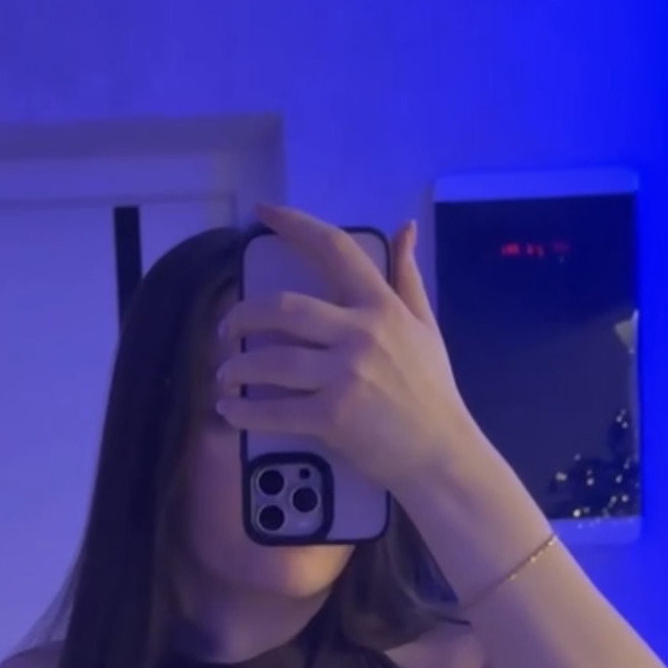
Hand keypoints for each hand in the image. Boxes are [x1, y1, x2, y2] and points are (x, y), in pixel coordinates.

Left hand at [215, 204, 476, 493]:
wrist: (441, 454)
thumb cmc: (432, 391)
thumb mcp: (425, 326)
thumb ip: (407, 277)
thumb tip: (403, 228)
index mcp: (382, 307)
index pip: (334, 250)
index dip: (294, 225)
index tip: (262, 213)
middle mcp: (360, 334)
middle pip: (282, 308)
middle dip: (242, 316)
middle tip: (225, 329)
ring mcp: (345, 376)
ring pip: (269, 361)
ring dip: (235, 368)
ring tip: (226, 376)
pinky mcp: (332, 417)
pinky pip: (274, 410)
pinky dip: (244, 413)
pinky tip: (230, 412)